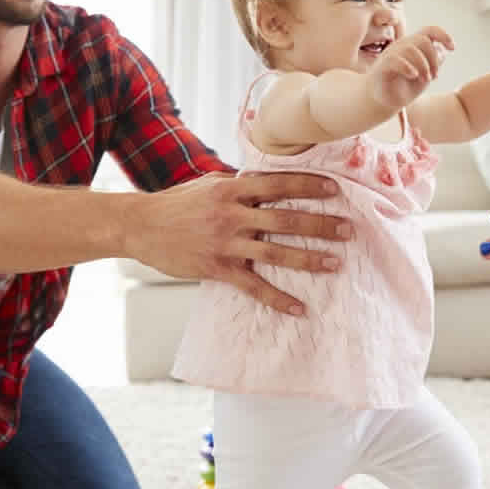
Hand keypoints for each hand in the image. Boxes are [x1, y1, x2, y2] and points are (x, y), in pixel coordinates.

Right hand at [122, 173, 352, 314]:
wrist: (140, 226)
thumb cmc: (177, 204)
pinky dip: (278, 299)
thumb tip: (269, 180)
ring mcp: (225, 242)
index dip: (308, 186)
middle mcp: (232, 214)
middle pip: (285, 218)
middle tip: (349, 230)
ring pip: (275, 252)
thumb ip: (240, 185)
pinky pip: (254, 286)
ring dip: (309, 258)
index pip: (278, 184)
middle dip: (320, 224)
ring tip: (335, 263)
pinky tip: (300, 308)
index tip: (336, 190)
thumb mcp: (209, 185)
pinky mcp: (217, 268)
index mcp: (232, 189)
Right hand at [370, 26, 454, 108]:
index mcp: (412, 46)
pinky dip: (407, 67)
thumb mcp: (425, 76)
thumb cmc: (402, 88)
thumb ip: (434, 63)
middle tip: (434, 77)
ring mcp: (391, 54)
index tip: (453, 48)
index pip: (429, 31)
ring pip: (411, 49)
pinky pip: (396, 60)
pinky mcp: (382, 66)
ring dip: (423, 66)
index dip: (443, 35)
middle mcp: (401, 46)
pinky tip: (413, 76)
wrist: (381, 102)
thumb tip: (443, 51)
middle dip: (433, 59)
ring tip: (425, 80)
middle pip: (423, 40)